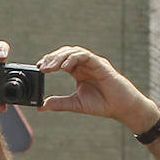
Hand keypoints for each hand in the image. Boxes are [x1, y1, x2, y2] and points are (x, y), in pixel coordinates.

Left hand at [36, 45, 158, 132]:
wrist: (120, 107)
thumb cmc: (101, 104)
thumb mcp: (75, 104)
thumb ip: (59, 103)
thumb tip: (41, 106)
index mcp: (78, 72)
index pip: (61, 61)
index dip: (50, 62)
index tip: (39, 68)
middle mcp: (84, 65)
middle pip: (65, 54)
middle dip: (52, 59)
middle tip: (42, 67)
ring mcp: (92, 63)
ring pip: (73, 52)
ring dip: (60, 58)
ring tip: (50, 67)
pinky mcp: (100, 64)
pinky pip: (85, 56)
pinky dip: (74, 58)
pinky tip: (65, 66)